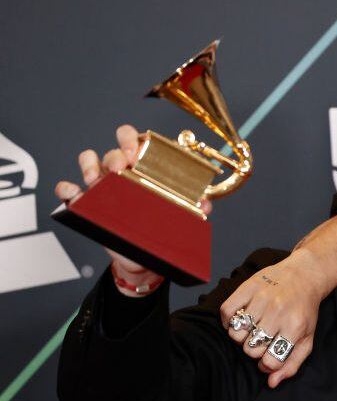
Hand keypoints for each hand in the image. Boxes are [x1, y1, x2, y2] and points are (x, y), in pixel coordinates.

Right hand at [54, 125, 213, 295]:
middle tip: (122, 166)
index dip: (133, 139)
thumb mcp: (177, 218)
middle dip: (116, 153)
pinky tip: (76, 195)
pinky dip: (67, 189)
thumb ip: (194, 209)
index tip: (137, 153)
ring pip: (88, 161)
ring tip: (98, 181)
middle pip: (112, 151)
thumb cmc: (157, 229)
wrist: (142, 260)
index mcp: (142, 170)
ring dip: (90, 166)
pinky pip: (68, 191)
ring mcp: (101, 188)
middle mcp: (120, 174)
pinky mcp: (86, 205)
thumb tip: (205, 205)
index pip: (135, 141)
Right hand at [219, 249, 327, 387]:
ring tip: (252, 329)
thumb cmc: (304, 310)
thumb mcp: (307, 338)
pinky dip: (228, 320)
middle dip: (254, 350)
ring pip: (236, 334)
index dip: (268, 363)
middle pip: (250, 349)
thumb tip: (271, 382)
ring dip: (241, 336)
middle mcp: (278, 312)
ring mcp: (261, 298)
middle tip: (262, 340)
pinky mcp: (247, 287)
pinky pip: (226, 312)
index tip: (270, 355)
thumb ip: (292, 364)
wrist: (303, 275)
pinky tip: (240, 318)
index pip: (271, 360)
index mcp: (295, 326)